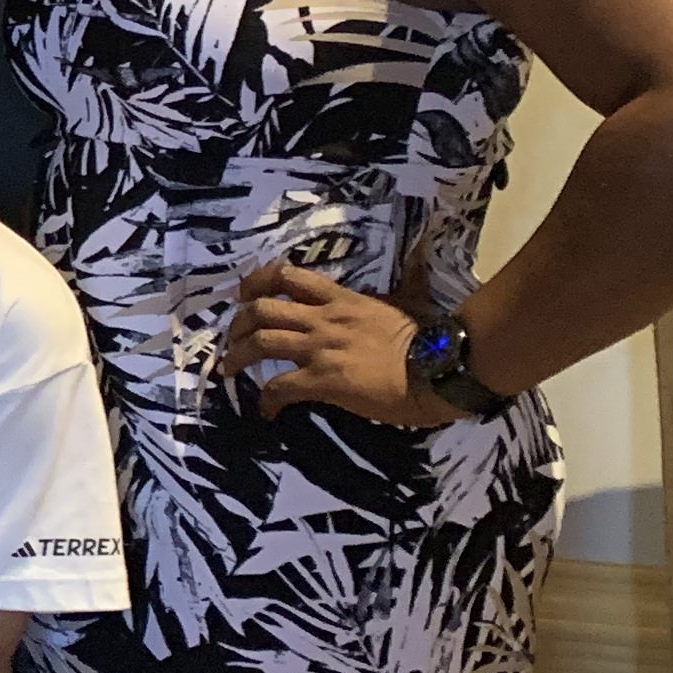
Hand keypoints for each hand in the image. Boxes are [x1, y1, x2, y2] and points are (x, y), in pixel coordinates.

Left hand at [223, 261, 454, 427]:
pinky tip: (266, 410)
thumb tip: (416, 262)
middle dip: (239, 322)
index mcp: (342, 299)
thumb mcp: (403, 303)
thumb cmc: (429, 338)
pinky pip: (280, 387)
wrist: (442, 366)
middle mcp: (324, 318)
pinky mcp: (323, 380)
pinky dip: (266, 399)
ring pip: (261, 342)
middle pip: (262, 308)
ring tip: (230, 370)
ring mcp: (321, 348)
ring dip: (238, 356)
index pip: (290, 276)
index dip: (259, 282)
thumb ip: (393, 289)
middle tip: (234, 338)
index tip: (246, 294)